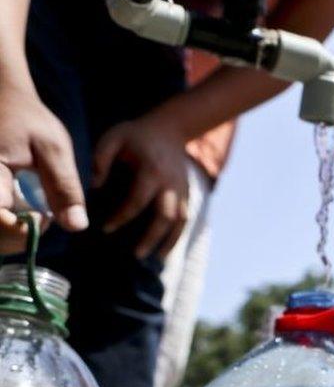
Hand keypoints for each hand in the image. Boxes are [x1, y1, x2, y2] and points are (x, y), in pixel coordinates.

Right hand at [0, 83, 85, 253]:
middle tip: (41, 217)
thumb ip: (63, 187)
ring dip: (11, 234)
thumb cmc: (27, 120)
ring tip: (30, 214)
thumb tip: (77, 226)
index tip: (44, 216)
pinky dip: (5, 227)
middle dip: (19, 236)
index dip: (24, 229)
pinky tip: (18, 214)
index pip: (0, 220)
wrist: (1, 100)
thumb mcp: (53, 149)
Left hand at [93, 113, 188, 258]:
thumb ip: (100, 160)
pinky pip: (185, 218)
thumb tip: (94, 188)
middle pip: (165, 216)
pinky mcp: (188, 193)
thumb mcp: (114, 138)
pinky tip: (166, 249)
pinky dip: (177, 235)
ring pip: (181, 221)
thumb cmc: (137, 134)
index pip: (137, 200)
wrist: (170, 128)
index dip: (122, 217)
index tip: (105, 229)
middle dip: (151, 237)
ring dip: (170, 241)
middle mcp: (171, 183)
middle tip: (136, 255)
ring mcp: (183, 189)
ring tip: (156, 259)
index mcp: (152, 170)